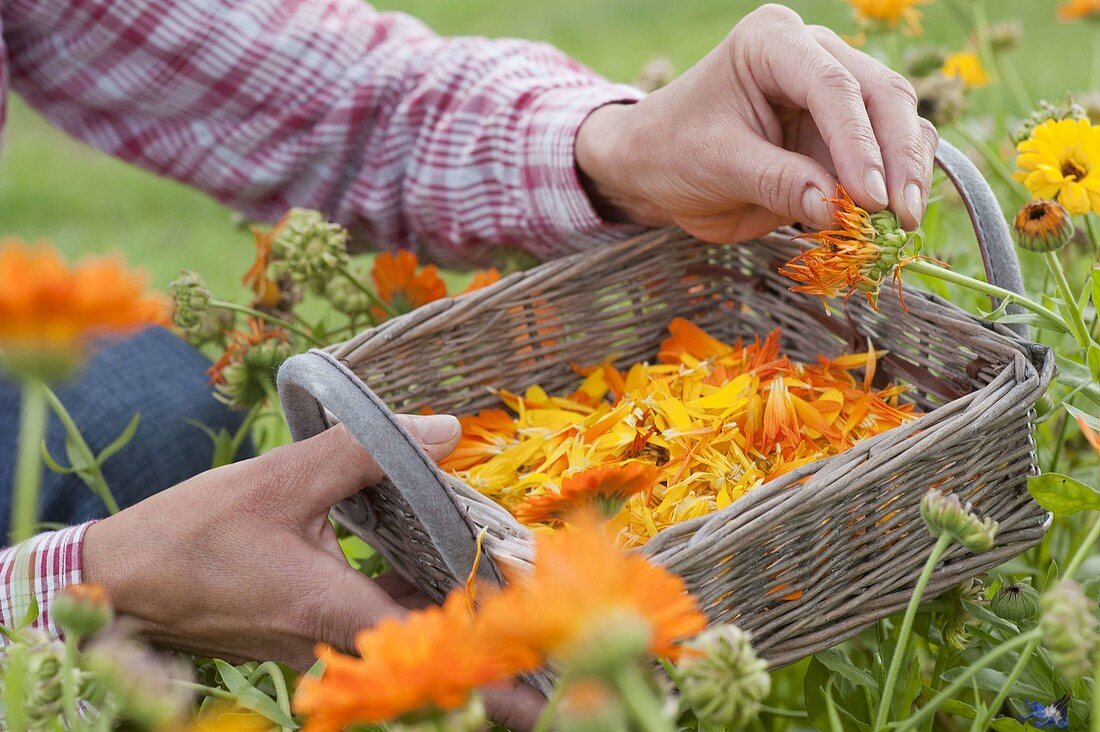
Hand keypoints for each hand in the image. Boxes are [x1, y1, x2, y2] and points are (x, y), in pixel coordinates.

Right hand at [82, 415, 543, 729]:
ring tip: (503, 579)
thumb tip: (446, 430)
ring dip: (447, 609)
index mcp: (329, 610)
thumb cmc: (192, 533)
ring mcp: (317, 644)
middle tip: (541, 608)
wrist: (122, 580)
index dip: (485, 664)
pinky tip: (427, 556)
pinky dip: (407, 595)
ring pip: (400, 632)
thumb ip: (364, 451)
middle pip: (425, 646)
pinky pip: (372, 620)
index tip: (538, 679)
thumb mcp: (280, 479)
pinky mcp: (304, 633)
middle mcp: (330, 641)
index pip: (426, 650)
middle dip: (482, 630)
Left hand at [575, 3, 937, 241]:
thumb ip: (776, 183)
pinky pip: (888, 151)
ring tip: (900, 225)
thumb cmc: (673, 153)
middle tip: (900, 217)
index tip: (871, 197)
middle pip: (882, 95)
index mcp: (772, 42)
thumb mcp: (716, 167)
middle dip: (898, 158)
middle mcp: (813, 54)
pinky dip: (897, 183)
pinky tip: (892, 221)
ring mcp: (835, 91)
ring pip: (898, 120)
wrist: (656, 167)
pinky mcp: (844, 133)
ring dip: (908, 173)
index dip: (859, 143)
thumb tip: (836, 210)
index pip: (832, 86)